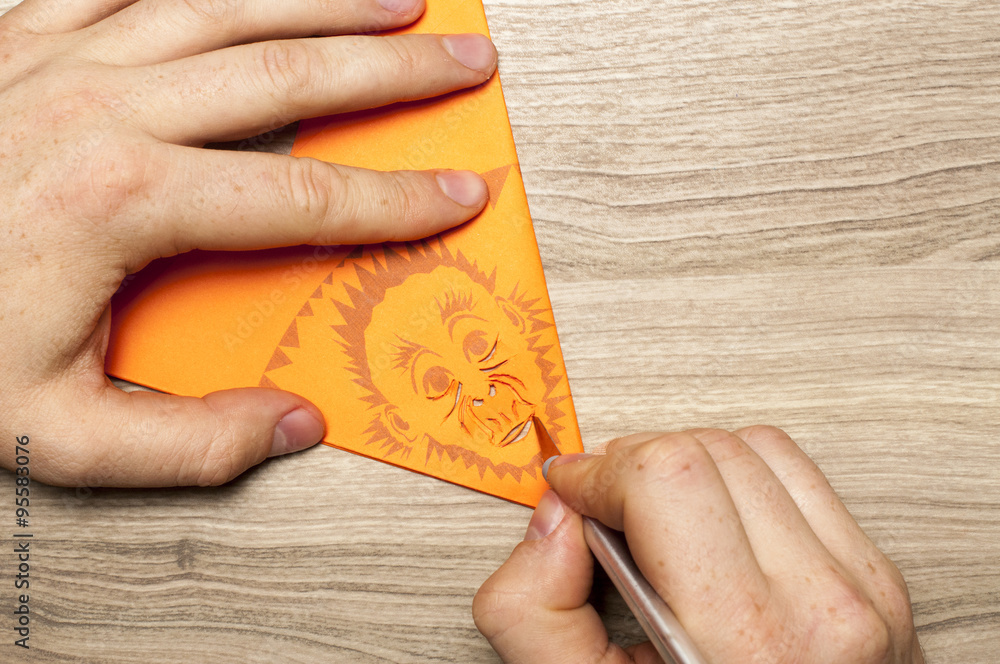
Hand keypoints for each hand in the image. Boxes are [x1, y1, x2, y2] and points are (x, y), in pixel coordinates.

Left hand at [0, 0, 495, 485]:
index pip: (304, 195)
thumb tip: (293, 425)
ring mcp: (57, 52)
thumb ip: (186, 444)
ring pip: (226, 4)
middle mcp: (101, 106)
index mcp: (122, 200)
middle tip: (465, 62)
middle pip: (290, 74)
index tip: (460, 192)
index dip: (397, 198)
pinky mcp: (19, 28)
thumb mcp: (50, 432)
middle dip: (396, 72)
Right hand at [474, 427, 922, 662]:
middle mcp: (819, 606)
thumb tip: (554, 517)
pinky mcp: (877, 576)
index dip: (596, 470)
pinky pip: (798, 472)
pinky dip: (740, 476)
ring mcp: (859, 587)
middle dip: (633, 465)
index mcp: (747, 642)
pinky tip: (712, 520)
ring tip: (660, 516)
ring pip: (754, 446)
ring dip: (688, 463)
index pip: (665, 478)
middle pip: (703, 451)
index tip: (572, 487)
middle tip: (606, 507)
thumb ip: (536, 612)